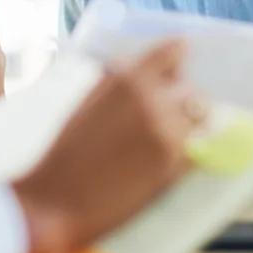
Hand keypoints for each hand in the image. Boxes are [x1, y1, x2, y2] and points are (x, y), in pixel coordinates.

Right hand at [11, 39, 202, 252]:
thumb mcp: (86, 103)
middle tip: (165, 112)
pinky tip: (159, 160)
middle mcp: (152, 101)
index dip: (178, 54)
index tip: (183, 55)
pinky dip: (184, 152)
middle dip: (179, 99)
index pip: (172, 52)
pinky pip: (195, 149)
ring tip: (158, 141)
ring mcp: (167, 133)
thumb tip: (136, 68)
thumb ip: (115, 83)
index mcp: (126, 80)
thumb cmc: (63, 153)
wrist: (55, 200)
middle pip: (189, 89)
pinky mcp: (173, 165)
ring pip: (197, 120)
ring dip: (184, 126)